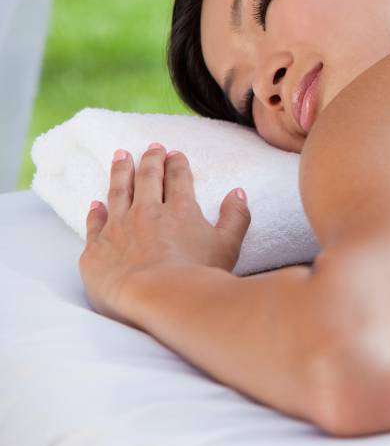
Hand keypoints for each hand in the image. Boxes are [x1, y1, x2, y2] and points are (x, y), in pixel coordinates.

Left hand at [79, 142, 250, 326]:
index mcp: (179, 210)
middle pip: (147, 178)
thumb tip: (238, 193)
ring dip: (120, 172)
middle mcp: (147, 212)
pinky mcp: (98, 248)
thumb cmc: (198, 274)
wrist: (160, 297)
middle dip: (150, 160)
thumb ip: (236, 216)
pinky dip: (95, 211)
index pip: (178, 178)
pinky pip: (95, 223)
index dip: (177, 164)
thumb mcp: (229, 245)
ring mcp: (120, 228)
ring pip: (118, 192)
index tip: (175, 154)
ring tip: (120, 157)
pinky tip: (95, 203)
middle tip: (151, 147)